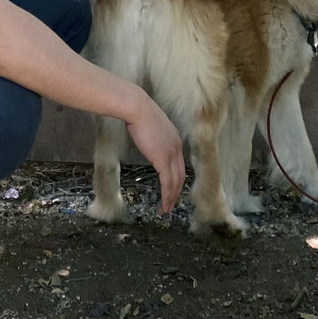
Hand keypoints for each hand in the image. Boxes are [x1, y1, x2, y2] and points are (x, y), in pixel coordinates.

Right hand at [125, 95, 185, 214]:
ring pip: (175, 182)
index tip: (171, 189)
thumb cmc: (138, 113)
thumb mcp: (150, 126)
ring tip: (165, 210)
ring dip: (171, 198)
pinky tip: (163, 204)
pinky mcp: (163, 160)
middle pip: (181, 176)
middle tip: (170, 205)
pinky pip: (167, 183)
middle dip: (176, 192)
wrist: (137, 108)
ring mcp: (172, 154)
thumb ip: (153, 138)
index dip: (176, 179)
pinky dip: (167, 195)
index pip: (179, 165)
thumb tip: (148, 143)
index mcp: (175, 140)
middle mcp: (177, 148)